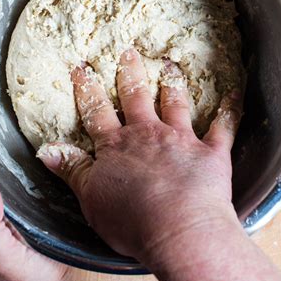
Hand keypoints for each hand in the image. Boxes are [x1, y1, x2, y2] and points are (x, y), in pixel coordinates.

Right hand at [38, 48, 241, 264]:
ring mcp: (181, 140)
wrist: (179, 228)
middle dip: (130, 74)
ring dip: (172, 84)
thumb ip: (73, 171)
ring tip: (171, 66)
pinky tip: (233, 94)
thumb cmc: (131, 220)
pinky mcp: (211, 153)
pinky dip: (228, 110)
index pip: (97, 113)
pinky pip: (222, 127)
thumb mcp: (90, 198)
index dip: (88, 90)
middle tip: (128, 52)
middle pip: (136, 98)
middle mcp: (148, 135)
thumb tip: (47, 149)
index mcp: (116, 146)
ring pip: (175, 104)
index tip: (82, 68)